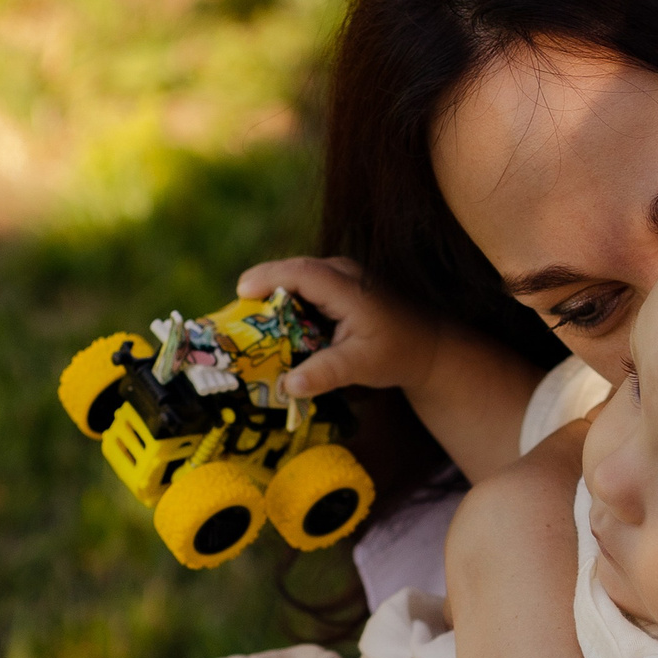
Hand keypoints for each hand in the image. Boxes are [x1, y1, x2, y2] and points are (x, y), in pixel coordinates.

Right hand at [236, 256, 438, 399]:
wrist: (426, 345)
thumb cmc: (396, 352)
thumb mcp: (361, 366)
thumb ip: (325, 373)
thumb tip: (287, 386)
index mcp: (347, 286)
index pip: (300, 272)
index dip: (267, 278)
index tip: (240, 293)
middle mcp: (340, 272)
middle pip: (289, 271)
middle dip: (258, 289)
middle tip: (231, 318)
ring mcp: (336, 276)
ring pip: (292, 280)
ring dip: (268, 299)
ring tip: (243, 325)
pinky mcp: (333, 286)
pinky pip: (300, 290)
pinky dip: (282, 306)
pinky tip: (270, 330)